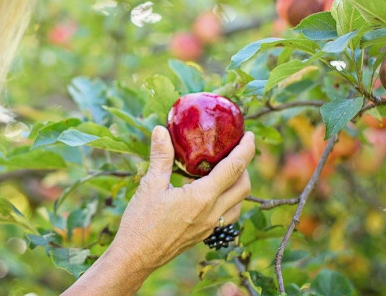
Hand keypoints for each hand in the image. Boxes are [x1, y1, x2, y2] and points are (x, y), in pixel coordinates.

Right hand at [63, 126, 254, 294]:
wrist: (136, 256)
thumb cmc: (141, 222)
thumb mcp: (150, 185)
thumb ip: (160, 156)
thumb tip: (161, 130)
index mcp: (202, 198)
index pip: (234, 169)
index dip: (246, 150)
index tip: (249, 135)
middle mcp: (212, 213)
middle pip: (244, 186)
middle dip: (245, 166)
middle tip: (236, 150)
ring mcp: (210, 226)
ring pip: (239, 203)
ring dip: (239, 184)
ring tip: (226, 169)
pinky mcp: (204, 233)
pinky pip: (228, 214)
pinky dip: (229, 199)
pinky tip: (212, 192)